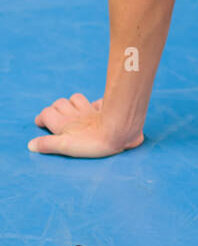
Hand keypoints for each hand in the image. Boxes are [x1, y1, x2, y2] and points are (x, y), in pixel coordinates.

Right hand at [28, 94, 142, 157]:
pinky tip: (96, 108)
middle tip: (56, 118)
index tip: (41, 123)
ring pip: (76, 99)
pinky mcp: (104, 110)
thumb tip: (31, 145)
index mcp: (63, 122)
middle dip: (55, 108)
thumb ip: (48, 145)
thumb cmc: (91, 142)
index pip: (46, 113)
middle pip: (60, 103)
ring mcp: (90, 110)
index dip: (42, 118)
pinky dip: (94, 105)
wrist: (119, 131)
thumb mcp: (65, 147)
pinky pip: (97, 103)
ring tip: (73, 111)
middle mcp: (74, 114)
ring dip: (72, 103)